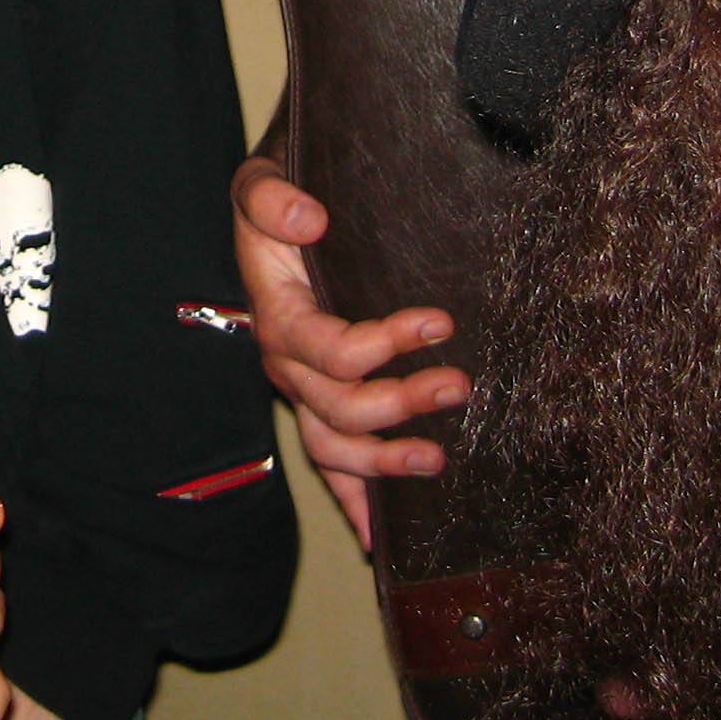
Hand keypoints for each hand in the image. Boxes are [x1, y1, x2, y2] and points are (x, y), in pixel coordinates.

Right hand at [233, 156, 467, 550]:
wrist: (275, 214)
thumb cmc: (276, 203)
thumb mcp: (261, 183)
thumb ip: (272, 198)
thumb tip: (308, 219)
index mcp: (278, 317)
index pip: (328, 350)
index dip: (383, 344)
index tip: (437, 321)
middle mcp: (288, 365)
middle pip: (339, 407)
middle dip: (400, 403)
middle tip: (458, 383)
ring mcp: (303, 392)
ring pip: (335, 447)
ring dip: (385, 460)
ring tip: (438, 458)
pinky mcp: (319, 405)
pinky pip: (329, 465)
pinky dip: (352, 502)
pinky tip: (380, 536)